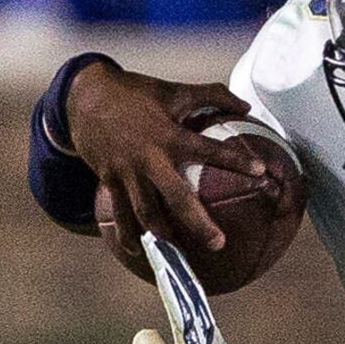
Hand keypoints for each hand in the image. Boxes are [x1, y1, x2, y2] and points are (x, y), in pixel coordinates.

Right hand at [67, 62, 257, 257]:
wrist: (82, 96)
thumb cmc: (135, 93)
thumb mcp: (174, 90)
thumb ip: (212, 96)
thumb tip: (247, 106)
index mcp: (169, 135)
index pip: (209, 150)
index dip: (235, 160)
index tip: (261, 172)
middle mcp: (149, 158)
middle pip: (177, 198)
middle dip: (198, 223)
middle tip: (219, 243)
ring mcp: (127, 173)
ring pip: (146, 212)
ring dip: (164, 235)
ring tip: (180, 253)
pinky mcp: (109, 180)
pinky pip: (120, 212)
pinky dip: (128, 233)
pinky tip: (139, 250)